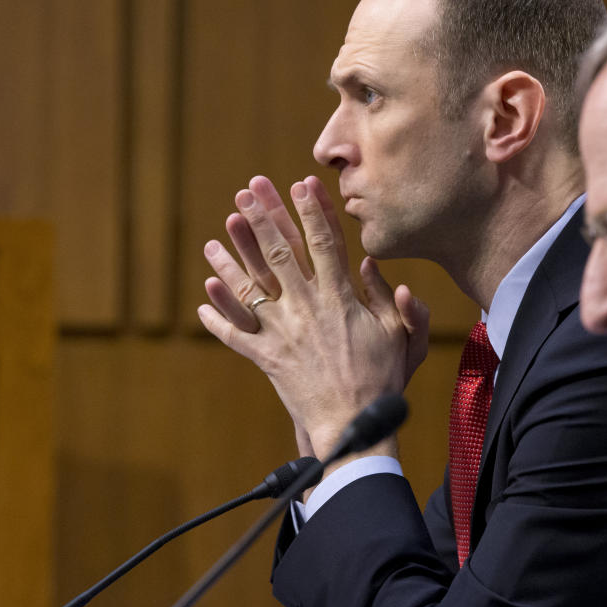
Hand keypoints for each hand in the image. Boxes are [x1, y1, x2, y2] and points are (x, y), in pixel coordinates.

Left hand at [198, 176, 429, 458]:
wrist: (354, 423)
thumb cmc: (383, 378)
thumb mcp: (402, 335)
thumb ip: (392, 299)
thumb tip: (371, 265)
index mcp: (340, 298)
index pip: (324, 243)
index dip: (312, 210)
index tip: (302, 183)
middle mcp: (306, 308)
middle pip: (279, 253)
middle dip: (264, 217)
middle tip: (248, 191)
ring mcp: (282, 332)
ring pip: (250, 287)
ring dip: (231, 258)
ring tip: (217, 234)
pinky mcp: (267, 357)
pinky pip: (235, 334)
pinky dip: (218, 316)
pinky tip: (203, 295)